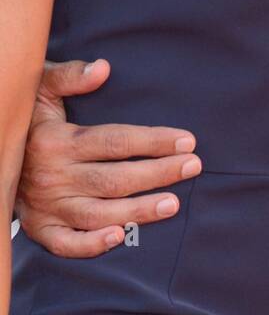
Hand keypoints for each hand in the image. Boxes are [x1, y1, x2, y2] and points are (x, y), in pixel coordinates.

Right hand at [15, 58, 201, 257]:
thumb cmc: (27, 115)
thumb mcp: (40, 87)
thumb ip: (70, 76)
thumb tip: (103, 69)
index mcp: (57, 141)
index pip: (115, 142)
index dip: (154, 142)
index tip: (187, 140)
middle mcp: (53, 176)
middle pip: (114, 179)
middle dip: (158, 173)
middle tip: (194, 167)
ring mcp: (46, 206)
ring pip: (98, 214)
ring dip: (138, 211)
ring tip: (174, 203)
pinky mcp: (39, 228)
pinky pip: (66, 244)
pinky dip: (91, 246)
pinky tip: (119, 238)